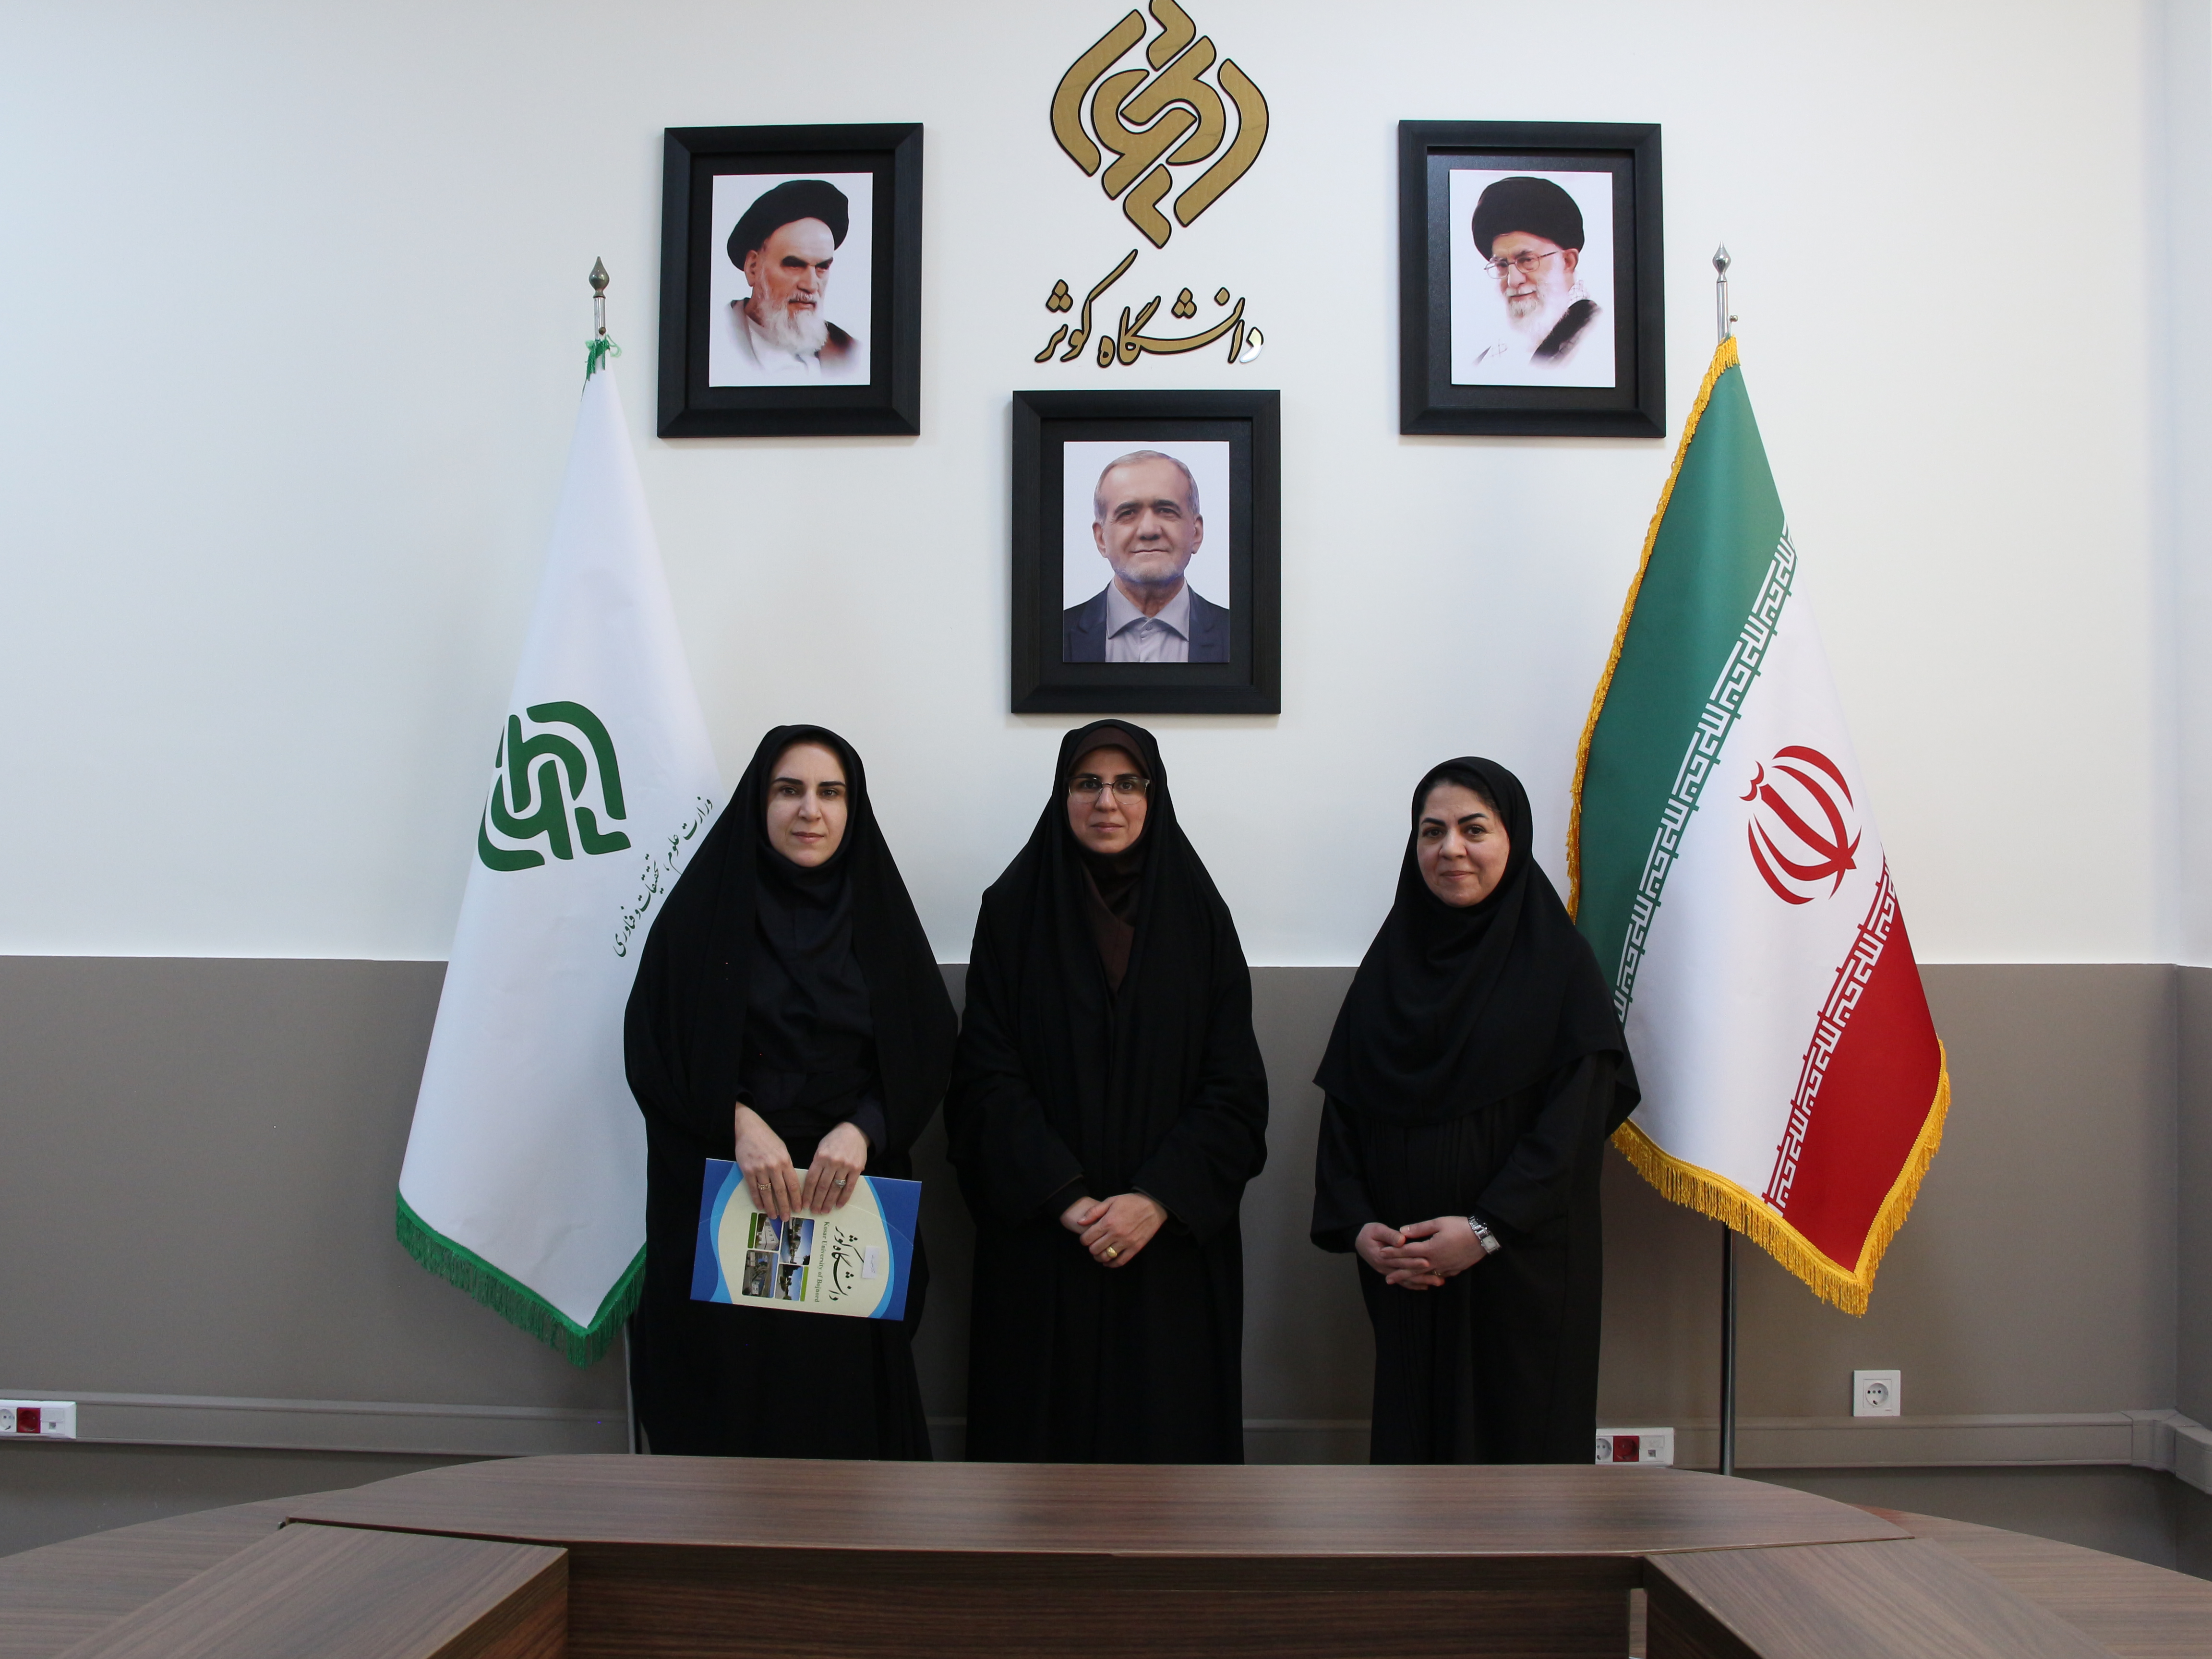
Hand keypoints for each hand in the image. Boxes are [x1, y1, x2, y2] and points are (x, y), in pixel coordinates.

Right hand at [733, 1105, 799, 1221]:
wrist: (748, 1129)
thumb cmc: (768, 1138)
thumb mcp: (782, 1149)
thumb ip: (786, 1166)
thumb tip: (790, 1184)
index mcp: (785, 1161)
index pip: (793, 1184)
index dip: (796, 1199)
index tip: (798, 1209)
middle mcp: (773, 1167)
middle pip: (781, 1191)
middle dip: (785, 1207)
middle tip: (787, 1218)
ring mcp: (760, 1169)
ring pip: (767, 1193)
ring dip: (771, 1206)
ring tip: (774, 1216)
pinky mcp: (747, 1171)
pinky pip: (754, 1189)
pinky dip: (757, 1199)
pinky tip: (761, 1207)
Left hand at [799, 1122, 868, 1213]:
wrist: (854, 1132)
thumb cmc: (834, 1141)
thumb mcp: (821, 1149)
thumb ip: (816, 1165)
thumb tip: (811, 1185)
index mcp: (821, 1157)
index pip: (812, 1180)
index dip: (808, 1194)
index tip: (805, 1204)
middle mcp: (832, 1162)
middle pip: (822, 1187)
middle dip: (817, 1201)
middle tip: (814, 1211)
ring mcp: (845, 1166)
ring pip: (835, 1189)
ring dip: (829, 1202)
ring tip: (824, 1210)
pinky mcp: (856, 1169)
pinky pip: (849, 1187)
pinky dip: (844, 1198)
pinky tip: (838, 1205)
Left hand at [1072, 1193, 1166, 1267]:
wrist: (1153, 1206)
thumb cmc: (1131, 1202)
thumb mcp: (1111, 1201)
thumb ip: (1094, 1211)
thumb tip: (1080, 1222)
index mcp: (1108, 1222)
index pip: (1087, 1238)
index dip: (1083, 1240)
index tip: (1085, 1238)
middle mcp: (1116, 1234)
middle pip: (1095, 1249)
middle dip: (1091, 1248)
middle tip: (1093, 1244)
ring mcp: (1126, 1242)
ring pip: (1106, 1257)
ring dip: (1099, 1257)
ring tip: (1099, 1253)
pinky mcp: (1135, 1248)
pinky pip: (1120, 1261)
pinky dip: (1112, 1264)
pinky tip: (1108, 1261)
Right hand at [1356, 1221, 1441, 1289]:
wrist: (1358, 1240)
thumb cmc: (1369, 1232)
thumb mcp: (1377, 1229)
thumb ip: (1390, 1235)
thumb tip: (1401, 1240)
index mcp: (1382, 1256)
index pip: (1400, 1259)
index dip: (1413, 1261)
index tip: (1427, 1262)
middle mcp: (1384, 1267)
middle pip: (1406, 1272)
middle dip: (1423, 1275)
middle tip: (1439, 1277)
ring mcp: (1387, 1272)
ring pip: (1406, 1280)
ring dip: (1422, 1282)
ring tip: (1438, 1282)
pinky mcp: (1389, 1273)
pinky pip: (1402, 1282)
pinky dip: (1413, 1285)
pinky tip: (1425, 1286)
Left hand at [1386, 1217, 1487, 1283]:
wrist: (1483, 1236)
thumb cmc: (1460, 1227)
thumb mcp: (1439, 1223)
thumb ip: (1419, 1228)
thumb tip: (1401, 1231)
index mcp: (1430, 1249)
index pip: (1407, 1252)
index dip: (1394, 1253)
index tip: (1382, 1254)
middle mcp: (1436, 1261)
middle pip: (1413, 1268)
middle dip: (1398, 1272)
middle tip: (1386, 1278)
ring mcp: (1445, 1267)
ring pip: (1424, 1275)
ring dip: (1411, 1279)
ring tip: (1400, 1283)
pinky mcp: (1454, 1270)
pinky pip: (1437, 1276)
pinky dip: (1427, 1279)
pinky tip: (1423, 1281)